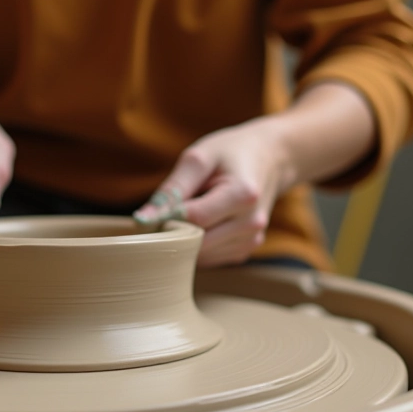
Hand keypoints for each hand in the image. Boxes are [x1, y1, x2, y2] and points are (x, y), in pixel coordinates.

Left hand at [134, 119, 294, 267]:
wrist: (270, 159)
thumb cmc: (230, 153)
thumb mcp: (199, 158)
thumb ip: (171, 189)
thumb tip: (142, 220)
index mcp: (243, 195)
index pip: (193, 219)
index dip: (166, 217)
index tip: (152, 211)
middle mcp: (251, 223)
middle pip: (196, 241)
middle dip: (175, 230)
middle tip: (166, 211)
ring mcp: (251, 240)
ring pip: (200, 254)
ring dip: (186, 238)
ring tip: (191, 210)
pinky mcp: (245, 250)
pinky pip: (209, 257)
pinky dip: (198, 244)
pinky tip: (203, 222)